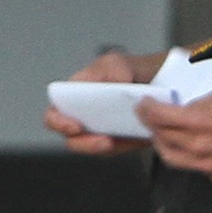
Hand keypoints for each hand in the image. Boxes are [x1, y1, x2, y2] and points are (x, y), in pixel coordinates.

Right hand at [46, 47, 167, 154]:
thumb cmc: (126, 71)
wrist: (157, 84)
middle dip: (83, 143)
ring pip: (94, 148)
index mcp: (72, 97)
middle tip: (102, 140)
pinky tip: (133, 139)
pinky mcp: (119, 141)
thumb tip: (116, 80)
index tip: (74, 126)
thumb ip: (113, 67)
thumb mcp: (117, 62)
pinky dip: (124, 147)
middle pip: (71, 138)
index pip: (54, 114)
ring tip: (114, 141)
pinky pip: (117, 150)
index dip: (58, 122)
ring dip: (104, 147)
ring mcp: (99, 131)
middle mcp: (82, 118)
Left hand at [140, 86, 211, 182]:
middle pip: (161, 139)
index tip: (144, 105)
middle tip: (151, 119)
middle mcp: (200, 147)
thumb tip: (184, 112)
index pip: (157, 116)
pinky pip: (200, 169)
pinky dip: (193, 159)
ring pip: (175, 159)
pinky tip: (198, 150)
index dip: (146, 109)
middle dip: (152, 127)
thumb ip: (196, 107)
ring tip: (167, 136)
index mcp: (197, 122)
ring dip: (167, 145)